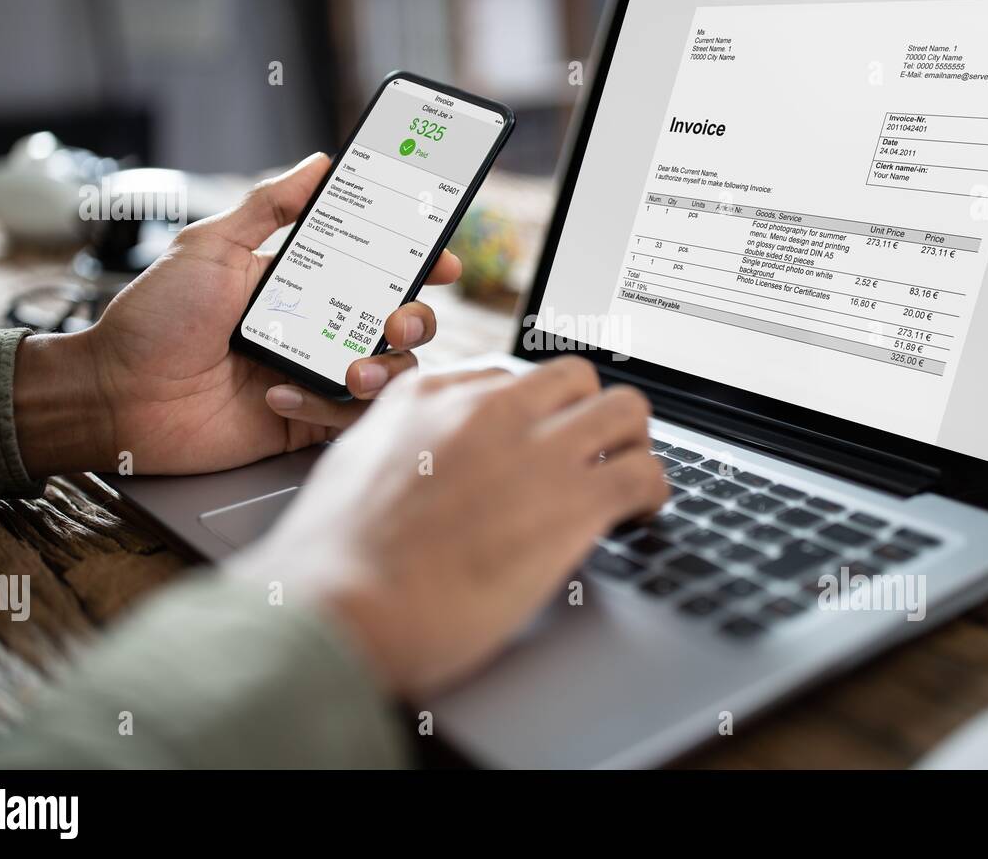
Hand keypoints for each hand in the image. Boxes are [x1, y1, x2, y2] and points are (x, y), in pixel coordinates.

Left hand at [14, 154, 461, 476]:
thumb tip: (319, 162)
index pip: (377, 267)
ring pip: (389, 372)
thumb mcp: (209, 247)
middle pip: (399, 321)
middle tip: (397, 320)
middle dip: (415, 319)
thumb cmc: (152, 320)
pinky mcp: (305, 419)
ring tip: (349, 371)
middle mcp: (315, 326)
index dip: (417, 263)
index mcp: (300, 281)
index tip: (441, 260)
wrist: (116, 396)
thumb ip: (269, 205)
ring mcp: (313, 373)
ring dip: (382, 369)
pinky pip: (350, 419)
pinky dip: (326, 408)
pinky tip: (279, 395)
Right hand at [228, 357, 667, 695]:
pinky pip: (646, 473)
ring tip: (623, 479)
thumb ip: (397, 447)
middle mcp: (489, 411)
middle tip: (590, 455)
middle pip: (577, 378)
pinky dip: (652, 492)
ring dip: (631, 444)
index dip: (534, 417)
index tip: (539, 441)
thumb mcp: (352, 471)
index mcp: (430, 398)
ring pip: (627, 410)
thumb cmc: (334, 562)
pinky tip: (637, 513)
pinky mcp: (575, 503)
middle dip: (590, 415)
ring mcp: (536, 451)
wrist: (343, 610)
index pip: (510, 379)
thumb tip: (425, 459)